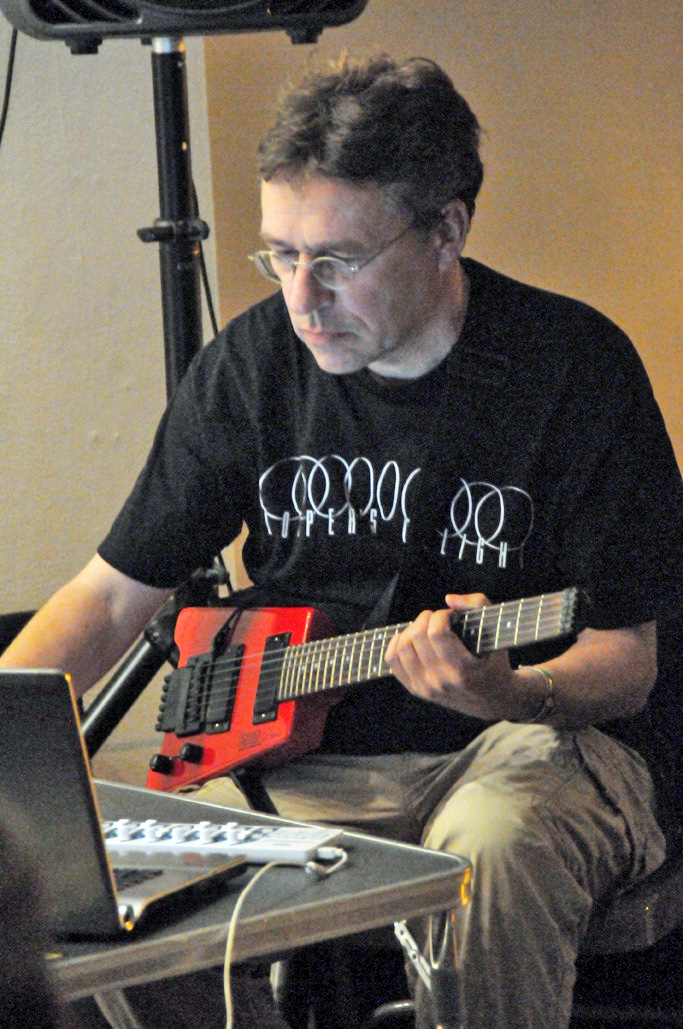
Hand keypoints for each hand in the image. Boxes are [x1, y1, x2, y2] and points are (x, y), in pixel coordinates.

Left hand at [384, 593, 521, 720]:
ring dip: (411, 629)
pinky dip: (396, 643)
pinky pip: (392, 661)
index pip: (437, 633)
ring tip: (425, 628)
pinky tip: (410, 637)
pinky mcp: (416, 690)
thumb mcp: (495, 631)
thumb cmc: (494, 661)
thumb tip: (448, 599)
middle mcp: (441, 682)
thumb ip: (478, 604)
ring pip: (402, 648)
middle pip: (417, 637)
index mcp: (462, 670)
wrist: (493, 700)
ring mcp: (426, 688)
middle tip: (437, 618)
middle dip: (426, 618)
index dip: (441, 616)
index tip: (450, 616)